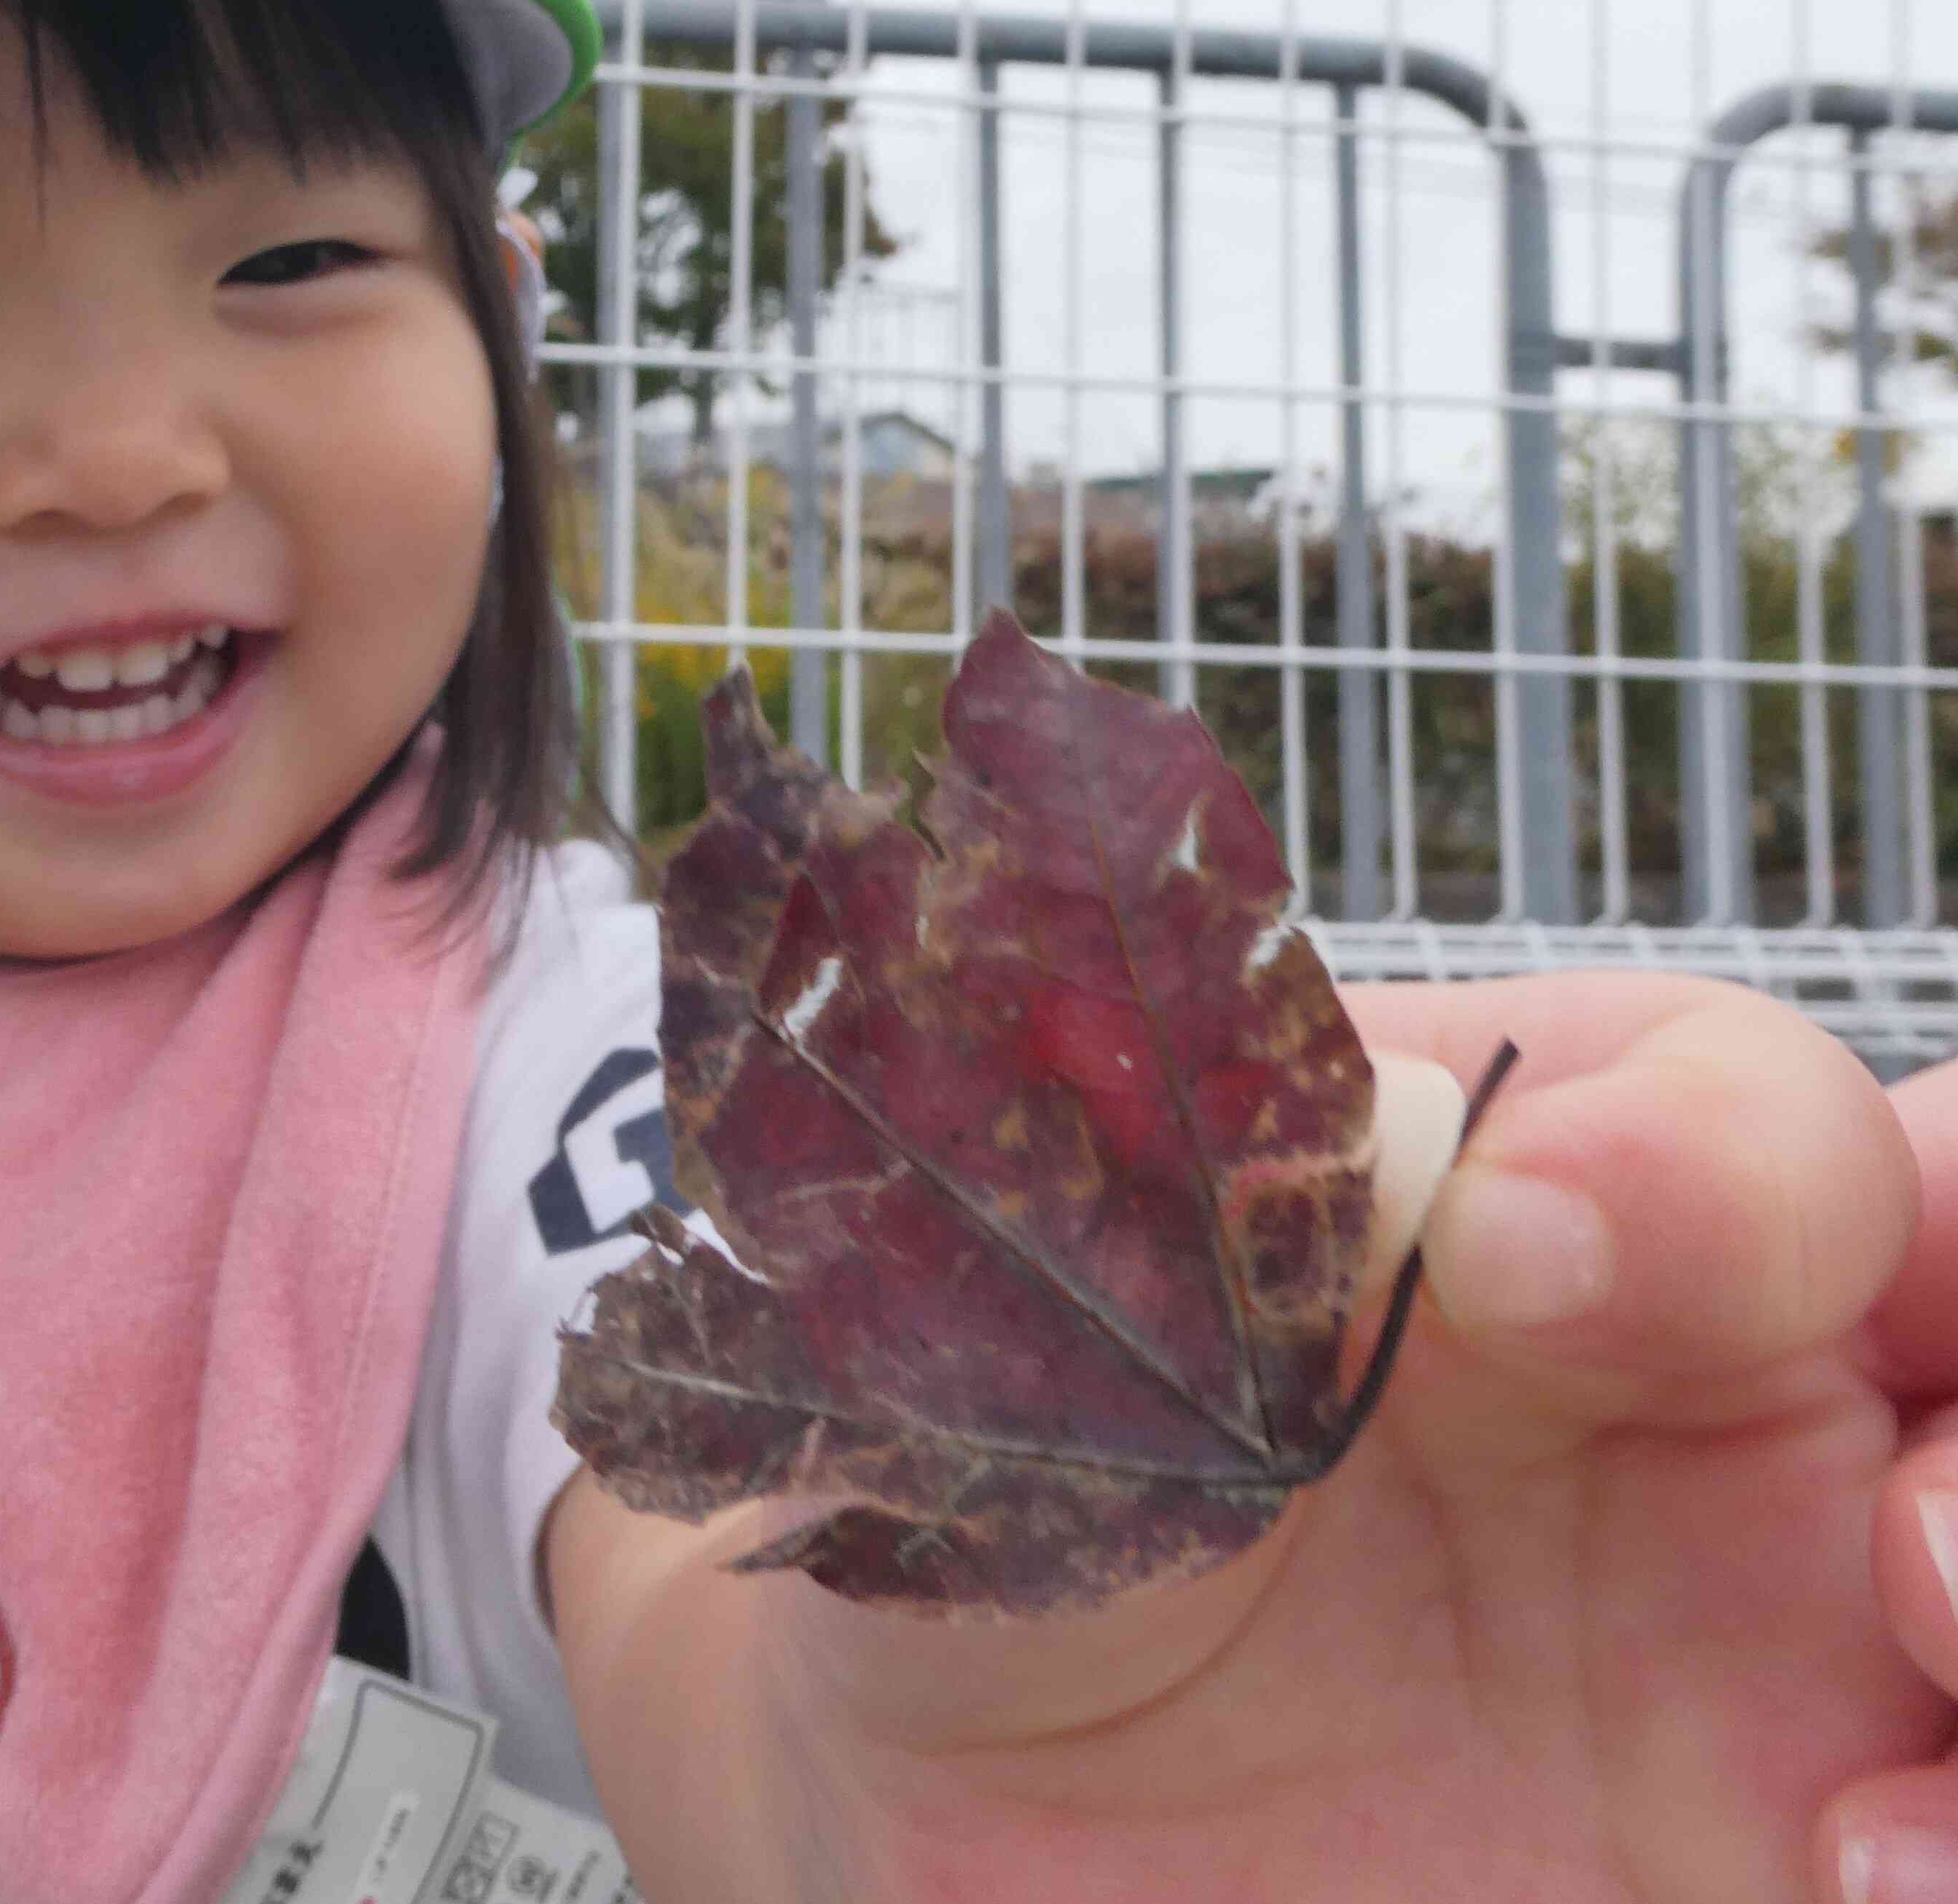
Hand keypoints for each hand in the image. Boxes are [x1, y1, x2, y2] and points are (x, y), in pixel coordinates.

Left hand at [552, 972, 1944, 1901]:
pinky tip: (1855, 1888)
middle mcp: (1721, 1404)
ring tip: (1864, 1833)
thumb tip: (1097, 1003)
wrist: (956, 1804)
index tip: (1511, 1253)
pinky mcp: (1776, 1850)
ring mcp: (1791, 1651)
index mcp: (1545, 1198)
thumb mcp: (1004, 1344)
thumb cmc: (998, 1515)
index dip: (1703, 1163)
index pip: (1757, 1111)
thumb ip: (1109, 1193)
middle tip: (1904, 1565)